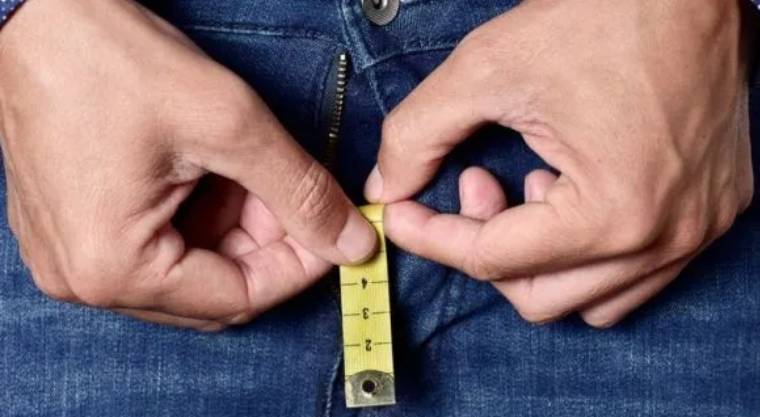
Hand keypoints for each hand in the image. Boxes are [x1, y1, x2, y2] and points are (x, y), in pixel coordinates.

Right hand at [0, 0, 375, 329]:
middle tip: (300, 196)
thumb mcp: (230, 126)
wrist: (36, 16)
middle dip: (269, 245)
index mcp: (114, 268)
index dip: (300, 266)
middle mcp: (85, 279)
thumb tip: (352, 241)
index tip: (338, 233)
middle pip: (214, 289)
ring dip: (238, 228)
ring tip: (254, 171)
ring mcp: (75, 256)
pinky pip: (158, 247)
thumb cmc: (110, 60)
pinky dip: (202, 218)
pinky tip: (216, 174)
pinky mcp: (76, 230)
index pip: (239, 298)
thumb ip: (300, 192)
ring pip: (191, 269)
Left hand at [365, 0, 753, 326]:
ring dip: (538, 258)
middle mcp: (664, 240)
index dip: (431, 236)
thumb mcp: (488, 69)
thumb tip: (387, 188)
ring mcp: (697, 232)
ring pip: (588, 300)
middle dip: (486, 246)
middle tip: (471, 183)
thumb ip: (418, 135)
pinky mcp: (712, 215)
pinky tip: (568, 191)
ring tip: (528, 186)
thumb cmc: (604, 15)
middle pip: (538, 296)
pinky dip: (586, 253)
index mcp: (612, 213)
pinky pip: (634, 275)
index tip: (402, 211)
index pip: (493, 260)